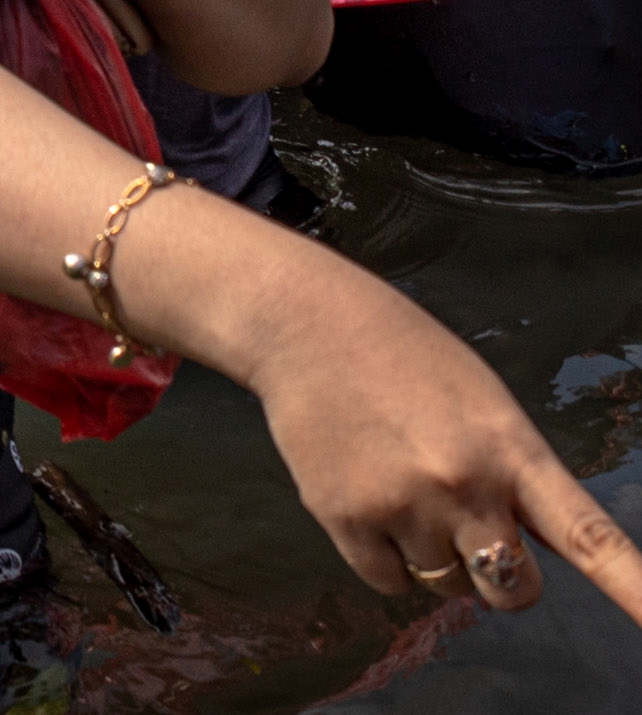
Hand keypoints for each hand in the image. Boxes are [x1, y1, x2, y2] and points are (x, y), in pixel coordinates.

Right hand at [246, 263, 641, 622]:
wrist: (304, 323)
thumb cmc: (404, 355)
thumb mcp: (484, 403)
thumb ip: (517, 475)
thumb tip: (539, 550)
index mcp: (512, 451)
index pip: (589, 538)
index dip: (636, 590)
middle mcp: (464, 486)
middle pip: (515, 590)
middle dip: (504, 576)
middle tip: (474, 531)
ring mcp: (402, 505)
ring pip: (447, 586)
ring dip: (436, 556)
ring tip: (405, 491)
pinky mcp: (345, 518)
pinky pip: (390, 582)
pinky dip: (387, 559)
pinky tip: (371, 501)